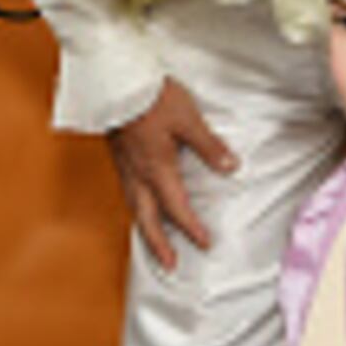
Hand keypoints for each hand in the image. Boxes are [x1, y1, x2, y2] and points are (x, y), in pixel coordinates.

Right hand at [104, 78, 234, 269]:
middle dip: (159, 244)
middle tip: (170, 265)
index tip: (205, 244)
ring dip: (145, 229)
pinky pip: (127, 192)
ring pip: (134, 207)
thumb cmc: (151, 97)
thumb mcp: (188, 119)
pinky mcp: (117, 156)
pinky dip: (135, 207)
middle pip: (147, 219)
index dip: (191, 228)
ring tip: (153, 243)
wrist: (115, 80)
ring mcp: (124, 166)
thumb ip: (208, 147)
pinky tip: (140, 204)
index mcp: (157, 169)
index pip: (176, 208)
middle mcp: (138, 174)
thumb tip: (231, 168)